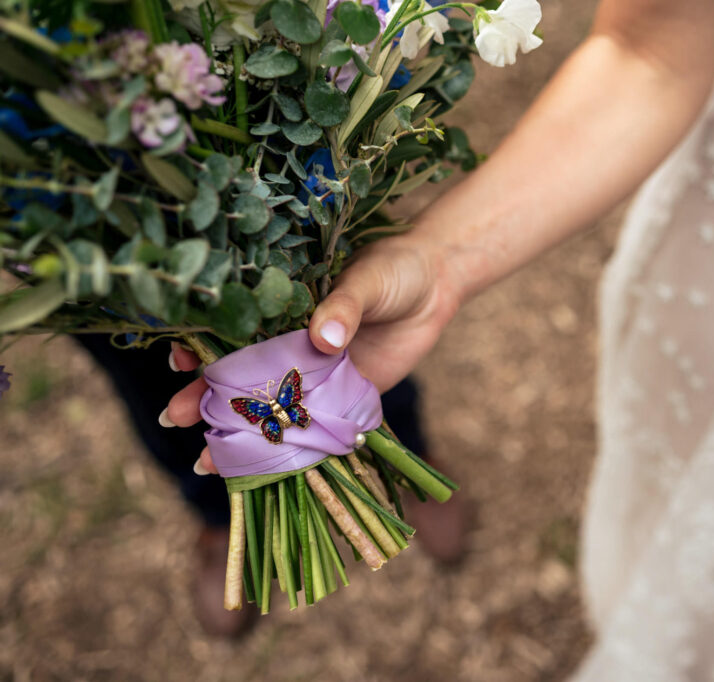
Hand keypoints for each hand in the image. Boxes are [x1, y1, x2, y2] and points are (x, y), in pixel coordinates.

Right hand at [162, 235, 461, 474]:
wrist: (437, 283)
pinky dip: (291, 449)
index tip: (177, 360)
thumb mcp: (366, 280)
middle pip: (240, 377)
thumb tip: (326, 338)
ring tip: (206, 462)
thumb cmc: (393, 269)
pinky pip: (314, 427)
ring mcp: (316, 375)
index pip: (230, 331)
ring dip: (239, 435)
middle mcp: (291, 345)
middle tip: (174, 417)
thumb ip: (344, 306)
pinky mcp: (345, 397)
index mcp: (281, 308)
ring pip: (270, 409)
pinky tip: (266, 472)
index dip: (199, 347)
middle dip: (205, 399)